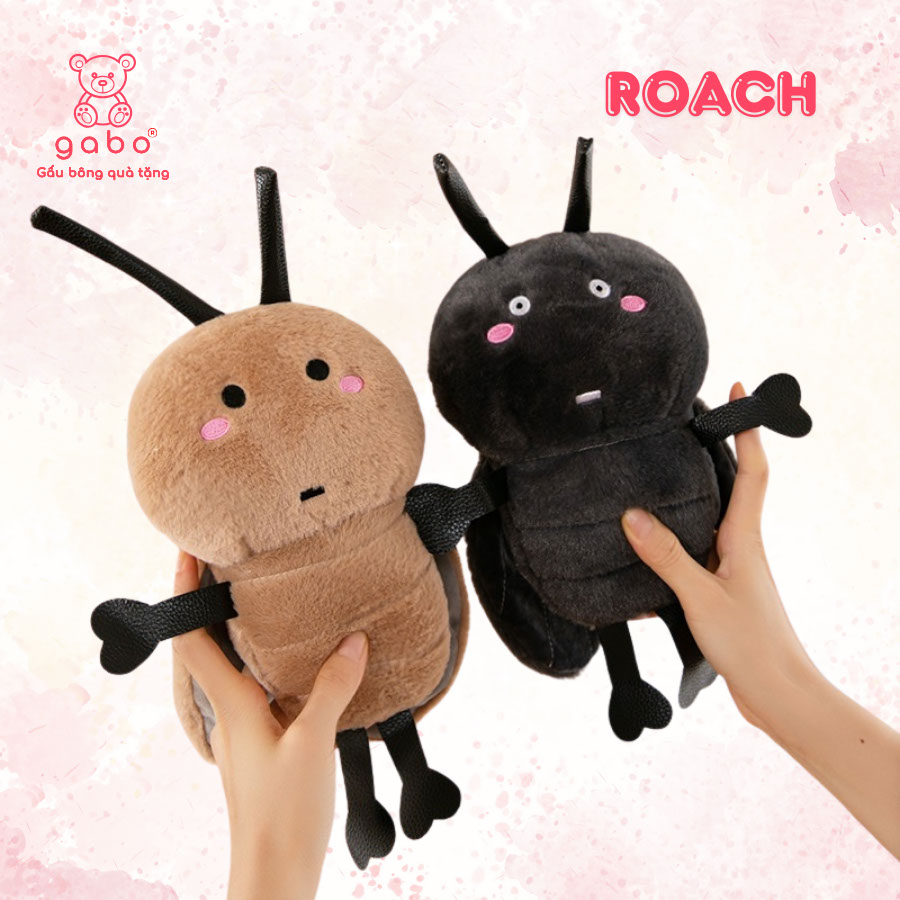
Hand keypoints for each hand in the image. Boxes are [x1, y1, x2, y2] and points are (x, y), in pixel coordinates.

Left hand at [172, 552, 368, 899]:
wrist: (274, 871)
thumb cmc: (283, 813)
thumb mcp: (313, 744)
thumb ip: (331, 689)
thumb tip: (352, 641)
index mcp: (231, 704)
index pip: (193, 639)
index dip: (184, 594)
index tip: (187, 552)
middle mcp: (228, 712)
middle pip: (207, 647)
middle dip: (209, 603)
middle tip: (228, 562)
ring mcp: (241, 731)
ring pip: (231, 668)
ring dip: (235, 631)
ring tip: (259, 598)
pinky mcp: (259, 745)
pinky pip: (254, 690)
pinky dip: (263, 662)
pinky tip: (292, 663)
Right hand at [622, 383, 899, 859]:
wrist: (778, 694)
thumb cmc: (751, 645)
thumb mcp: (701, 597)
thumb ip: (666, 556)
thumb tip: (632, 516)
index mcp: (744, 539)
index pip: (752, 472)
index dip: (747, 431)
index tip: (738, 393)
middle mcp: (741, 547)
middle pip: (733, 487)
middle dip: (717, 453)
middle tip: (689, 425)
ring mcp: (733, 570)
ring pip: (709, 523)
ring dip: (689, 501)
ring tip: (657, 483)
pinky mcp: (722, 593)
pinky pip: (695, 558)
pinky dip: (672, 552)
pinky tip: (644, 561)